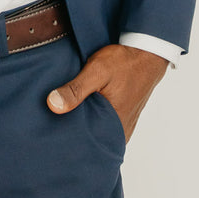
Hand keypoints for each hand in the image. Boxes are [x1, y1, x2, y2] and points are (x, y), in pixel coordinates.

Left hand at [47, 44, 168, 141]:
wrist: (147, 54)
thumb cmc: (124, 63)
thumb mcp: (97, 71)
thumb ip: (76, 90)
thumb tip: (53, 105)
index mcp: (114, 127)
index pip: (85, 143)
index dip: (67, 135)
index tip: (51, 127)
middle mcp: (120, 131)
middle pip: (90, 138)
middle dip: (74, 129)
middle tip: (55, 118)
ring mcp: (122, 125)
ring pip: (97, 130)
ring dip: (84, 121)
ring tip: (66, 111)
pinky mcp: (122, 117)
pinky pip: (104, 122)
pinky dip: (94, 115)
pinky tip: (82, 106)